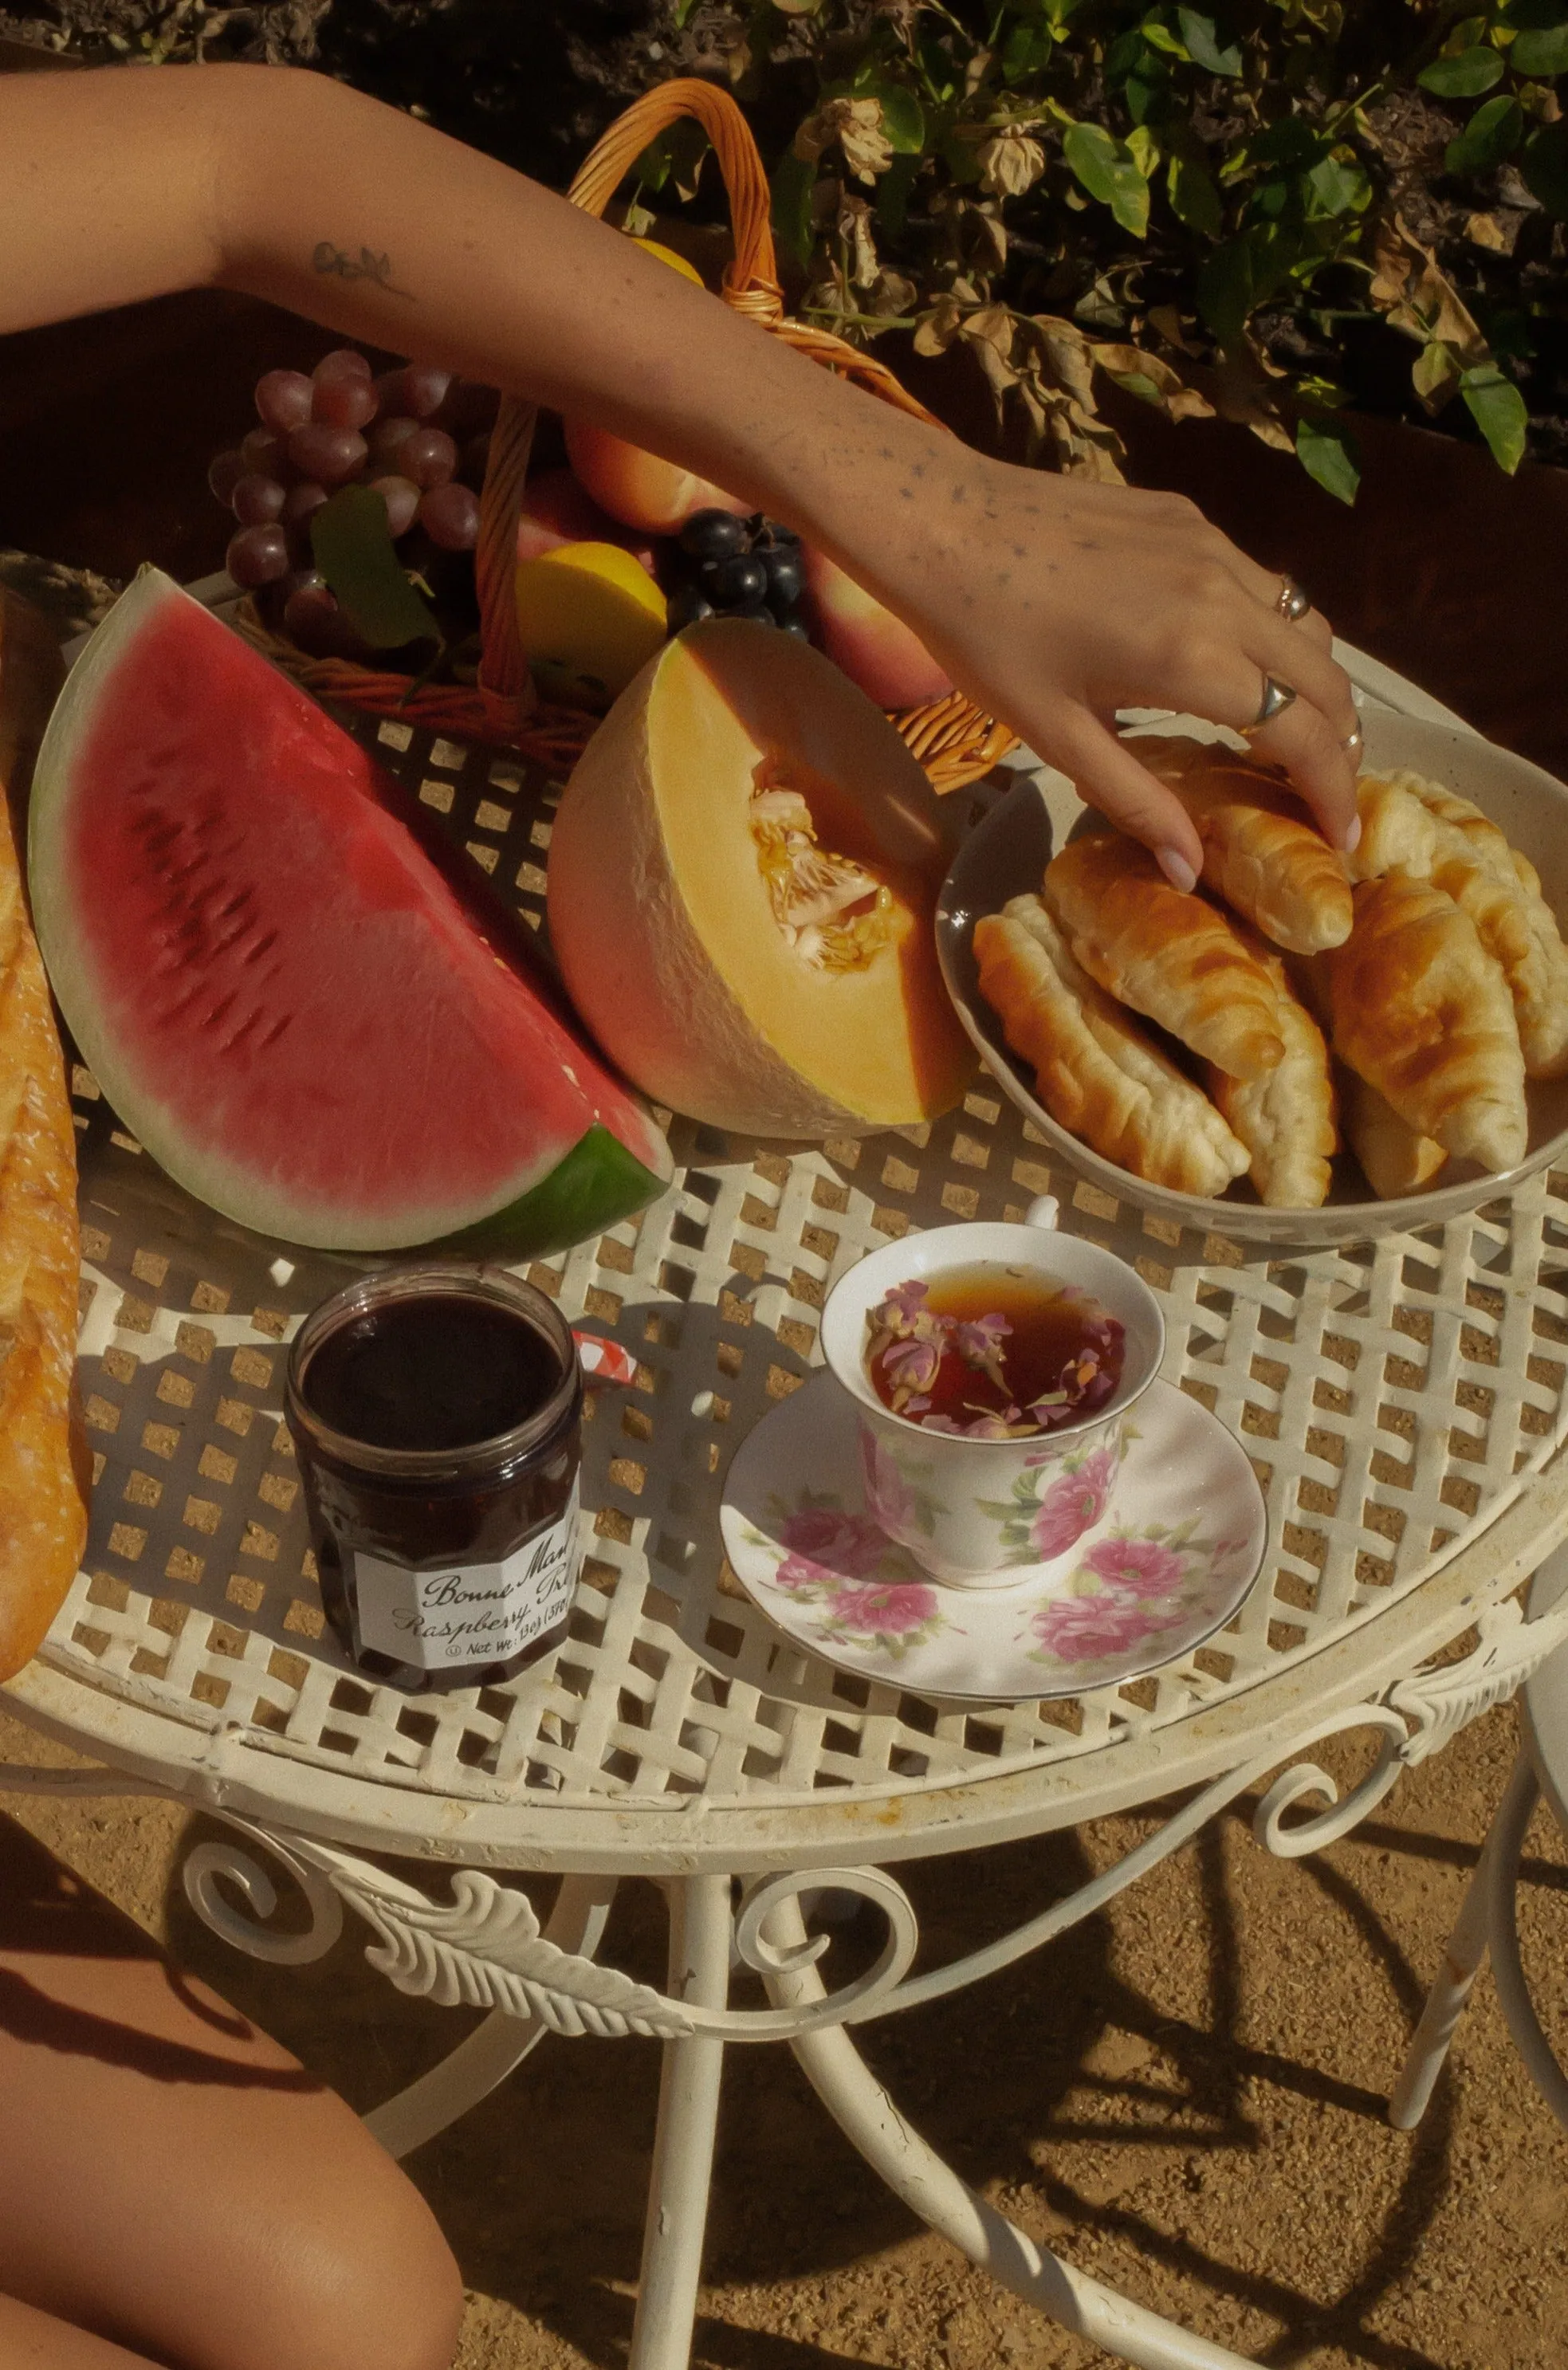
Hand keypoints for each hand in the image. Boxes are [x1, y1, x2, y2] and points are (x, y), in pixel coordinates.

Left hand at [857, 456, 1359, 886]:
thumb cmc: (985, 638)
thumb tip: (1192, 872)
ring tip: (1294, 734)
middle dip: (1343, 740)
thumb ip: (1136, 803)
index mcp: (1193, 658)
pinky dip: (1276, 633)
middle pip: (1326, 676)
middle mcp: (1223, 596)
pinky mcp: (1192, 518)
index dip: (1333, 789)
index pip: (1302, 732)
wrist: (943, 520)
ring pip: (1306, 621)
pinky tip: (1239, 665)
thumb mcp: (1056, 738)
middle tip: (1325, 792)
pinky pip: (1262, 583)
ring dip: (1316, 682)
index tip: (1340, 836)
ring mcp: (1212, 547)